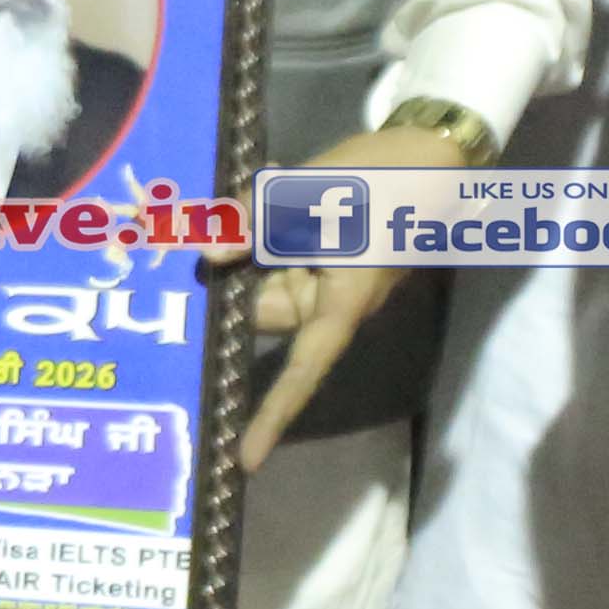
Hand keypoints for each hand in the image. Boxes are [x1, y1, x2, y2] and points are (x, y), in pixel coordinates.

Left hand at [223, 114, 480, 470]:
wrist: (431, 150)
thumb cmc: (382, 182)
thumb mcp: (310, 195)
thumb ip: (253, 224)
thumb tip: (204, 256)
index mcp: (340, 305)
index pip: (300, 371)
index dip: (271, 416)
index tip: (244, 458)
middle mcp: (332, 303)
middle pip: (263, 311)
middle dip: (226, 285)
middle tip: (177, 243)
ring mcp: (328, 279)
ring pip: (265, 276)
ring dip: (241, 244)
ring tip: (216, 206)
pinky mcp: (325, 254)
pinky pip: (279, 254)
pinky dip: (256, 230)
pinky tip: (245, 194)